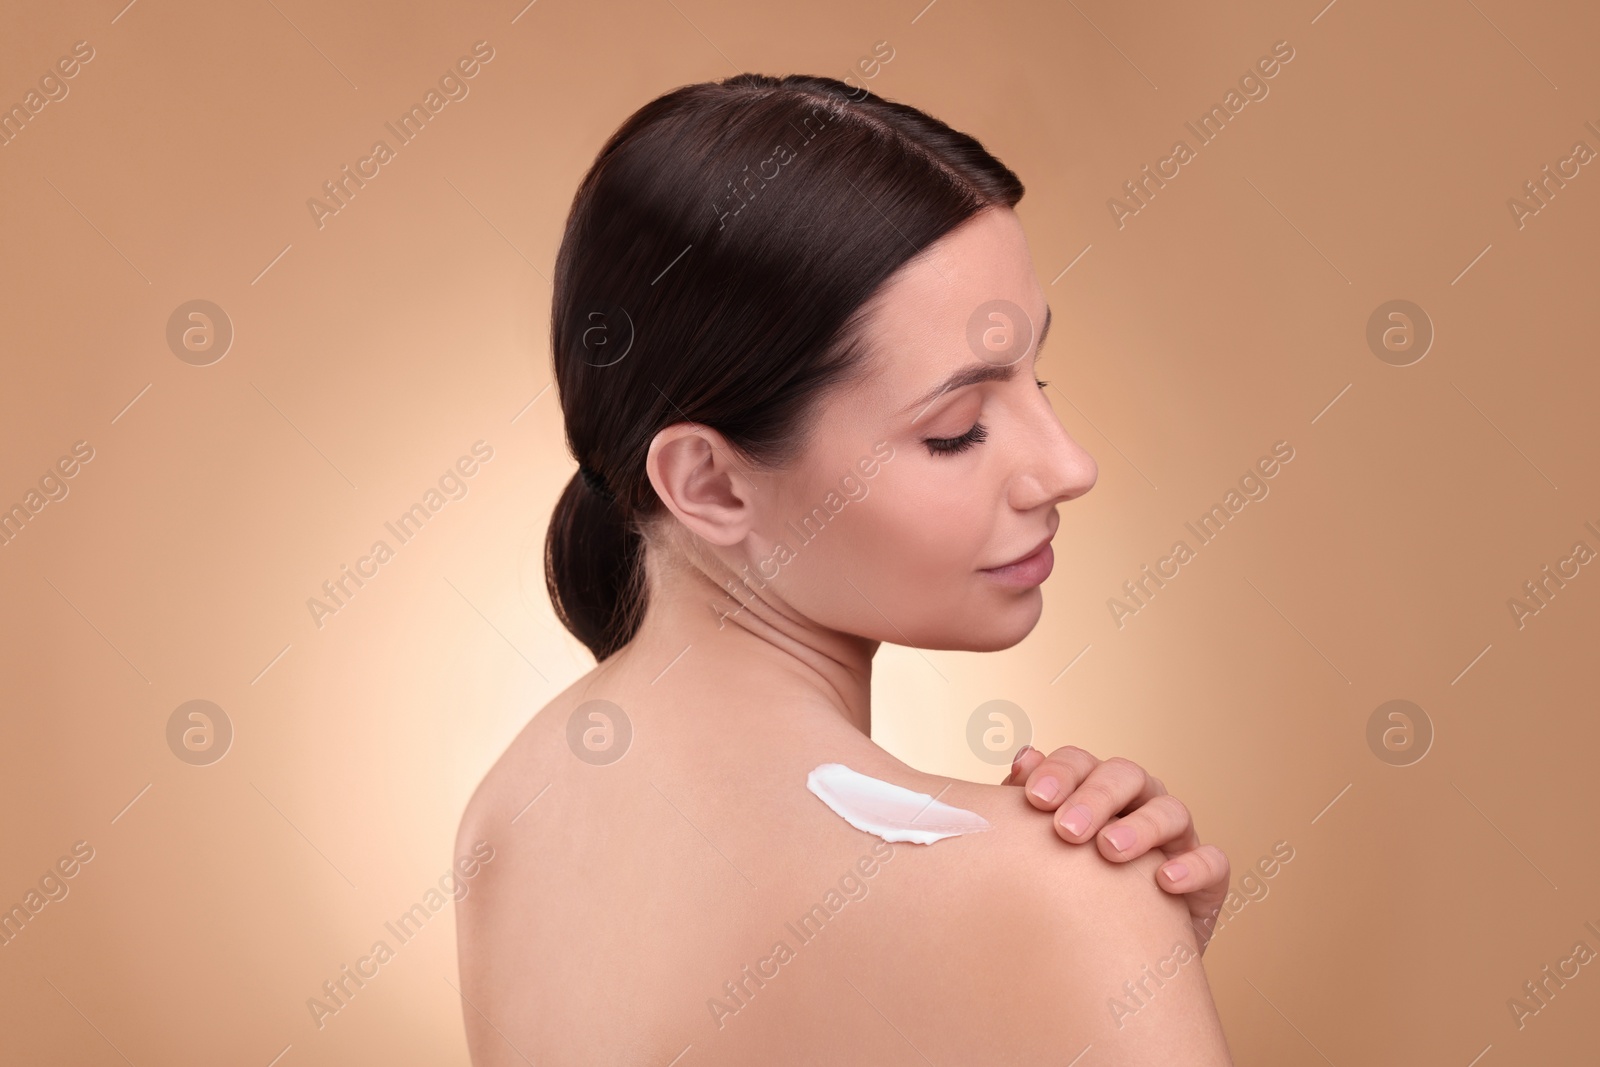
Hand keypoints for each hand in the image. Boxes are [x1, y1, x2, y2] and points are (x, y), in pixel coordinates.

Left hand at [1002, 744, 1228, 953]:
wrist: (1114, 956)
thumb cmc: (1073, 892)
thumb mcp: (1046, 851)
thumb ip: (1031, 807)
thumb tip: (1022, 759)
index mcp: (1096, 791)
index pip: (1081, 763)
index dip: (1060, 772)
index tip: (1034, 798)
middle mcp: (1139, 803)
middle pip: (1125, 776)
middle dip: (1095, 797)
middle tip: (1066, 830)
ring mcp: (1176, 838)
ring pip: (1170, 810)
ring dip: (1141, 826)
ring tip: (1110, 850)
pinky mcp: (1206, 879)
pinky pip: (1212, 861)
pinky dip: (1192, 867)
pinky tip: (1164, 882)